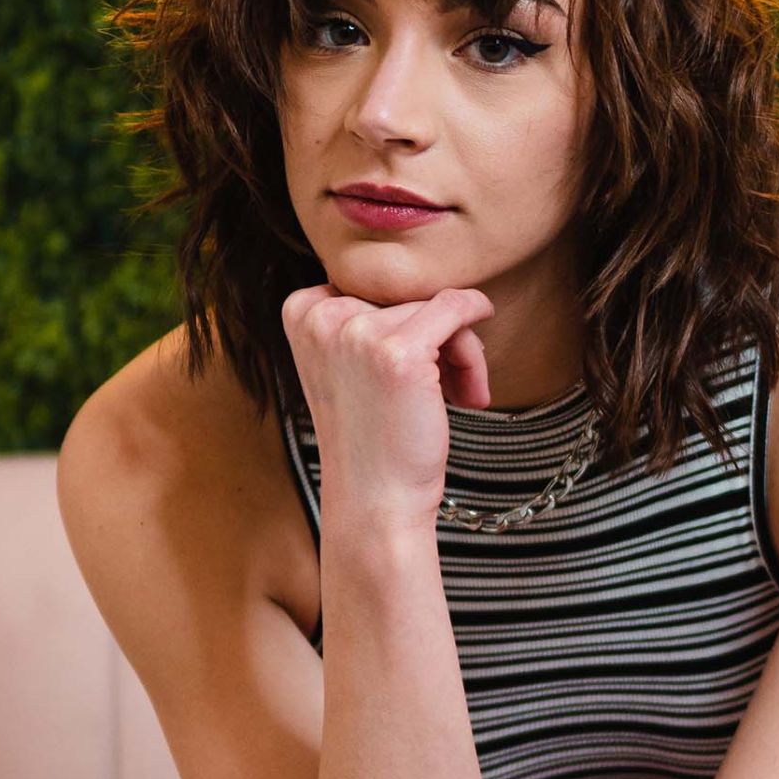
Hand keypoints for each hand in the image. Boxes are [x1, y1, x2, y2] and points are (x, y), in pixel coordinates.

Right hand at [281, 283, 496, 530]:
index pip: (374, 285)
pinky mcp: (398, 352)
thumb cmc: (372, 436)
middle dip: (435, 335)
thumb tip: (432, 278)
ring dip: (459, 348)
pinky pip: (456, 308)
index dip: (403, 321)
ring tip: (457, 395)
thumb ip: (364, 317)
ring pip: (434, 305)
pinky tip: (478, 371)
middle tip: (445, 385)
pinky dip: (477, 322)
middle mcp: (322, 316)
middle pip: (405, 293)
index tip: (414, 363)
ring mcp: (358, 332)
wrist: (376, 499)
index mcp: (301, 312)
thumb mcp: (348, 366)